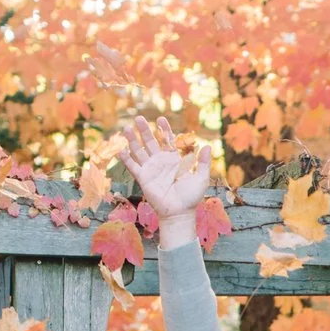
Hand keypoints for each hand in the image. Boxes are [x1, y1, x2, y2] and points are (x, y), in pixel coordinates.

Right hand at [124, 115, 213, 250]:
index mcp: (174, 159)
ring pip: (139, 151)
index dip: (164, 129)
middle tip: (139, 118)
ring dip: (133, 140)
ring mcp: (150, 169)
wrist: (180, 213)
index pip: (167, 140)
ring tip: (127, 129)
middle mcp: (160, 162)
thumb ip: (204, 163)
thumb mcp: (201, 178)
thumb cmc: (191, 197)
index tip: (161, 119)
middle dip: (145, 130)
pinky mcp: (143, 178)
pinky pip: (133, 167)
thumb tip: (208, 146)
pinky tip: (121, 150)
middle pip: (150, 142)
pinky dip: (126, 159)